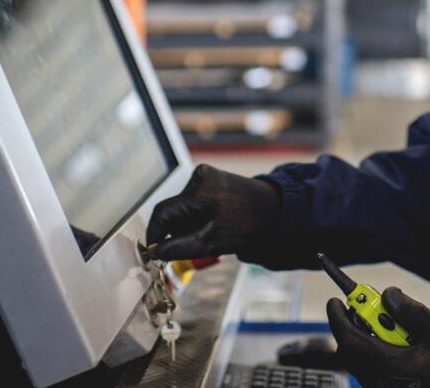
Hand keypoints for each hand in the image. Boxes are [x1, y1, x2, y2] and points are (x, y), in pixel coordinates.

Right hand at [145, 164, 280, 260]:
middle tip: (196, 243)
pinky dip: (198, 216)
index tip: (155, 252)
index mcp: (197, 190)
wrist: (274, 211)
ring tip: (211, 232)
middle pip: (172, 210)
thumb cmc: (247, 225)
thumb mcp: (211, 241)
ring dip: (189, 224)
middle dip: (178, 230)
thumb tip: (155, 251)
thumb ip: (179, 247)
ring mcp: (206, 175)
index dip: (155, 235)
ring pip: (183, 208)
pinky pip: (194, 202)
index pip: (162, 213)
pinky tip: (215, 222)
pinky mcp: (212, 179)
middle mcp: (199, 177)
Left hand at [326, 286, 429, 387]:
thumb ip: (414, 312)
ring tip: (393, 323)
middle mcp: (381, 382)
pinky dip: (377, 350)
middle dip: (354, 323)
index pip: (350, 342)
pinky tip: (401, 342)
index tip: (336, 300)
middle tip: (369, 305)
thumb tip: (388, 295)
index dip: (338, 319)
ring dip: (367, 337)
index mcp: (392, 368)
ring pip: (360, 359)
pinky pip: (372, 368)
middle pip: (351, 350)